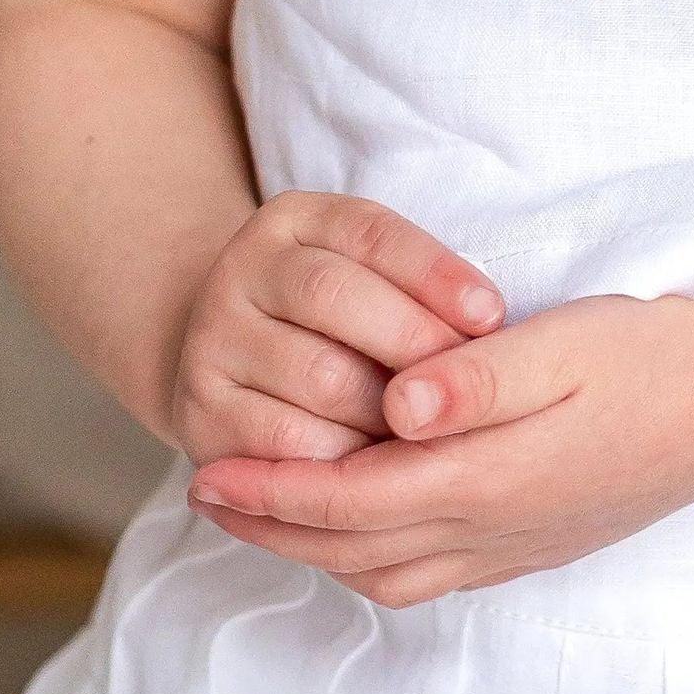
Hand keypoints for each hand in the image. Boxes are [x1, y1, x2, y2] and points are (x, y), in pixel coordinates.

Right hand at [166, 195, 504, 480]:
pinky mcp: (202, 418)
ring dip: (389, 410)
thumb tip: (489, 328)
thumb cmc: (336, 324)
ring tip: (440, 431)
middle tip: (469, 385)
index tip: (491, 315)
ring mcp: (212, 344)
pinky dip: (348, 462)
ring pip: (317, 376)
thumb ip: (417, 287)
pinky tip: (388, 472)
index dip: (434, 272)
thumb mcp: (371, 277)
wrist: (230, 366)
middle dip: (415, 344)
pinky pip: (288, 447)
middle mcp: (241, 272)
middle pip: (335, 296)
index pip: (369, 232)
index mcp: (291, 221)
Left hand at [186, 290, 693, 602]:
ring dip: (316, 551)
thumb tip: (395, 400)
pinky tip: (363, 532)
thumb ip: (475, 376)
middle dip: (272, 527)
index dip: (271, 491)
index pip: (351, 499)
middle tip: (206, 496)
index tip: (206, 472)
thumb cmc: (652, 359)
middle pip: (353, 549)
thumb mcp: (564, 344)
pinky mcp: (537, 544)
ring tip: (266, 515)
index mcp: (490, 480)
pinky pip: (431, 576)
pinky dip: (373, 562)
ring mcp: (517, 546)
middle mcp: (495, 530)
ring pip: (388, 574)